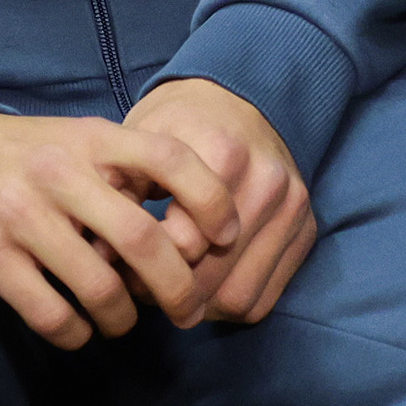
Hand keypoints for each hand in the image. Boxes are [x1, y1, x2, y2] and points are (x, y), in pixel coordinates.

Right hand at [0, 111, 233, 347]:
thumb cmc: (24, 157)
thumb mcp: (77, 142)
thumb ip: (128, 173)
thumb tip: (192, 231)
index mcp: (89, 138)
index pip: (169, 158)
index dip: (210, 201)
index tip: (225, 237)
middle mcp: (57, 172)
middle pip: (143, 242)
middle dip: (179, 290)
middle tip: (187, 312)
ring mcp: (19, 214)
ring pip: (101, 289)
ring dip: (123, 319)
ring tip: (120, 319)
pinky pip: (52, 315)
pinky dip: (76, 334)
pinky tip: (76, 328)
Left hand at [119, 77, 315, 323]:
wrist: (240, 98)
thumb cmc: (179, 123)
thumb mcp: (140, 138)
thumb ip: (122, 191)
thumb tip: (99, 255)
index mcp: (222, 152)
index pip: (183, 241)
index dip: (145, 260)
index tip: (123, 262)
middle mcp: (265, 181)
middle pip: (212, 274)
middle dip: (170, 292)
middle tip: (140, 289)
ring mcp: (292, 208)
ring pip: (240, 296)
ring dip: (200, 307)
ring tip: (170, 292)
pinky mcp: (306, 230)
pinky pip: (264, 298)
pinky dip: (229, 306)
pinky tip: (204, 290)